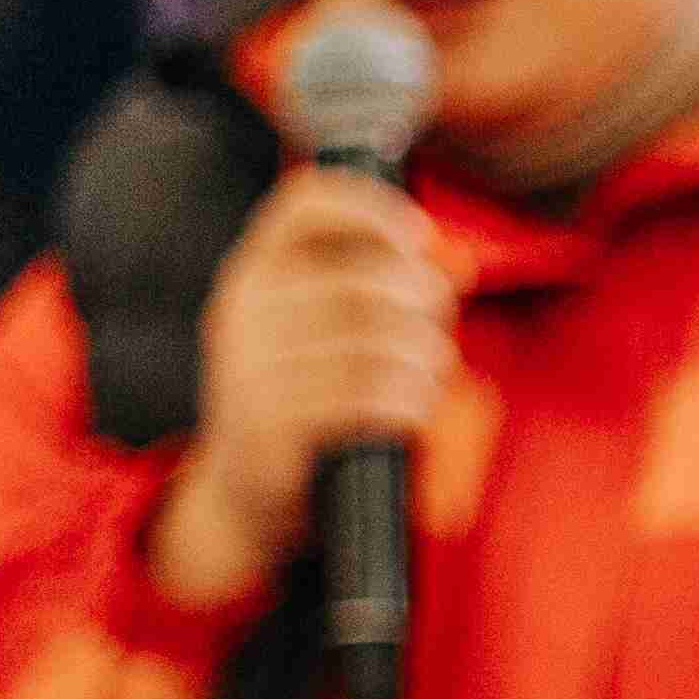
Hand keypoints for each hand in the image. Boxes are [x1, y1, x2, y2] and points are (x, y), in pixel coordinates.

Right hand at [150, 168, 461, 608]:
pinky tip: (416, 408)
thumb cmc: (303, 397)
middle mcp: (243, 310)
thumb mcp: (318, 329)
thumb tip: (458, 264)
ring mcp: (250, 368)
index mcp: (253, 271)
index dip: (373, 208)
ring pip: (373, 341)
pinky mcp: (270, 424)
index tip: (421, 235)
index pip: (304, 204)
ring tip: (431, 373)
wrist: (241, 493)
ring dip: (425, 358)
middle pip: (363, 281)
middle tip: (438, 328)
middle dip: (424, 300)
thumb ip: (373, 287)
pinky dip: (409, 400)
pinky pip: (365, 397)